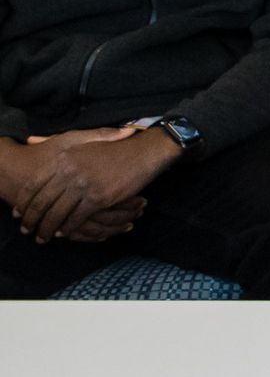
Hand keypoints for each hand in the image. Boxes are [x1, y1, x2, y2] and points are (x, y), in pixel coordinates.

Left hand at [14, 126, 179, 241]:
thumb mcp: (81, 139)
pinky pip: (76, 218)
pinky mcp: (98, 197)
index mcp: (63, 158)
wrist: (143, 151)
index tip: (19, 213)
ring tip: (44, 236)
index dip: (24, 202)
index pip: (34, 185)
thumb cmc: (112, 146)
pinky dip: (69, 228)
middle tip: (28, 230)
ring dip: (48, 228)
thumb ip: (54, 140)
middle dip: (32, 220)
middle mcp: (69, 171)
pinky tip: (65, 232)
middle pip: (42, 203)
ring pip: (57, 214)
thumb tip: (30, 141)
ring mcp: (83, 185)